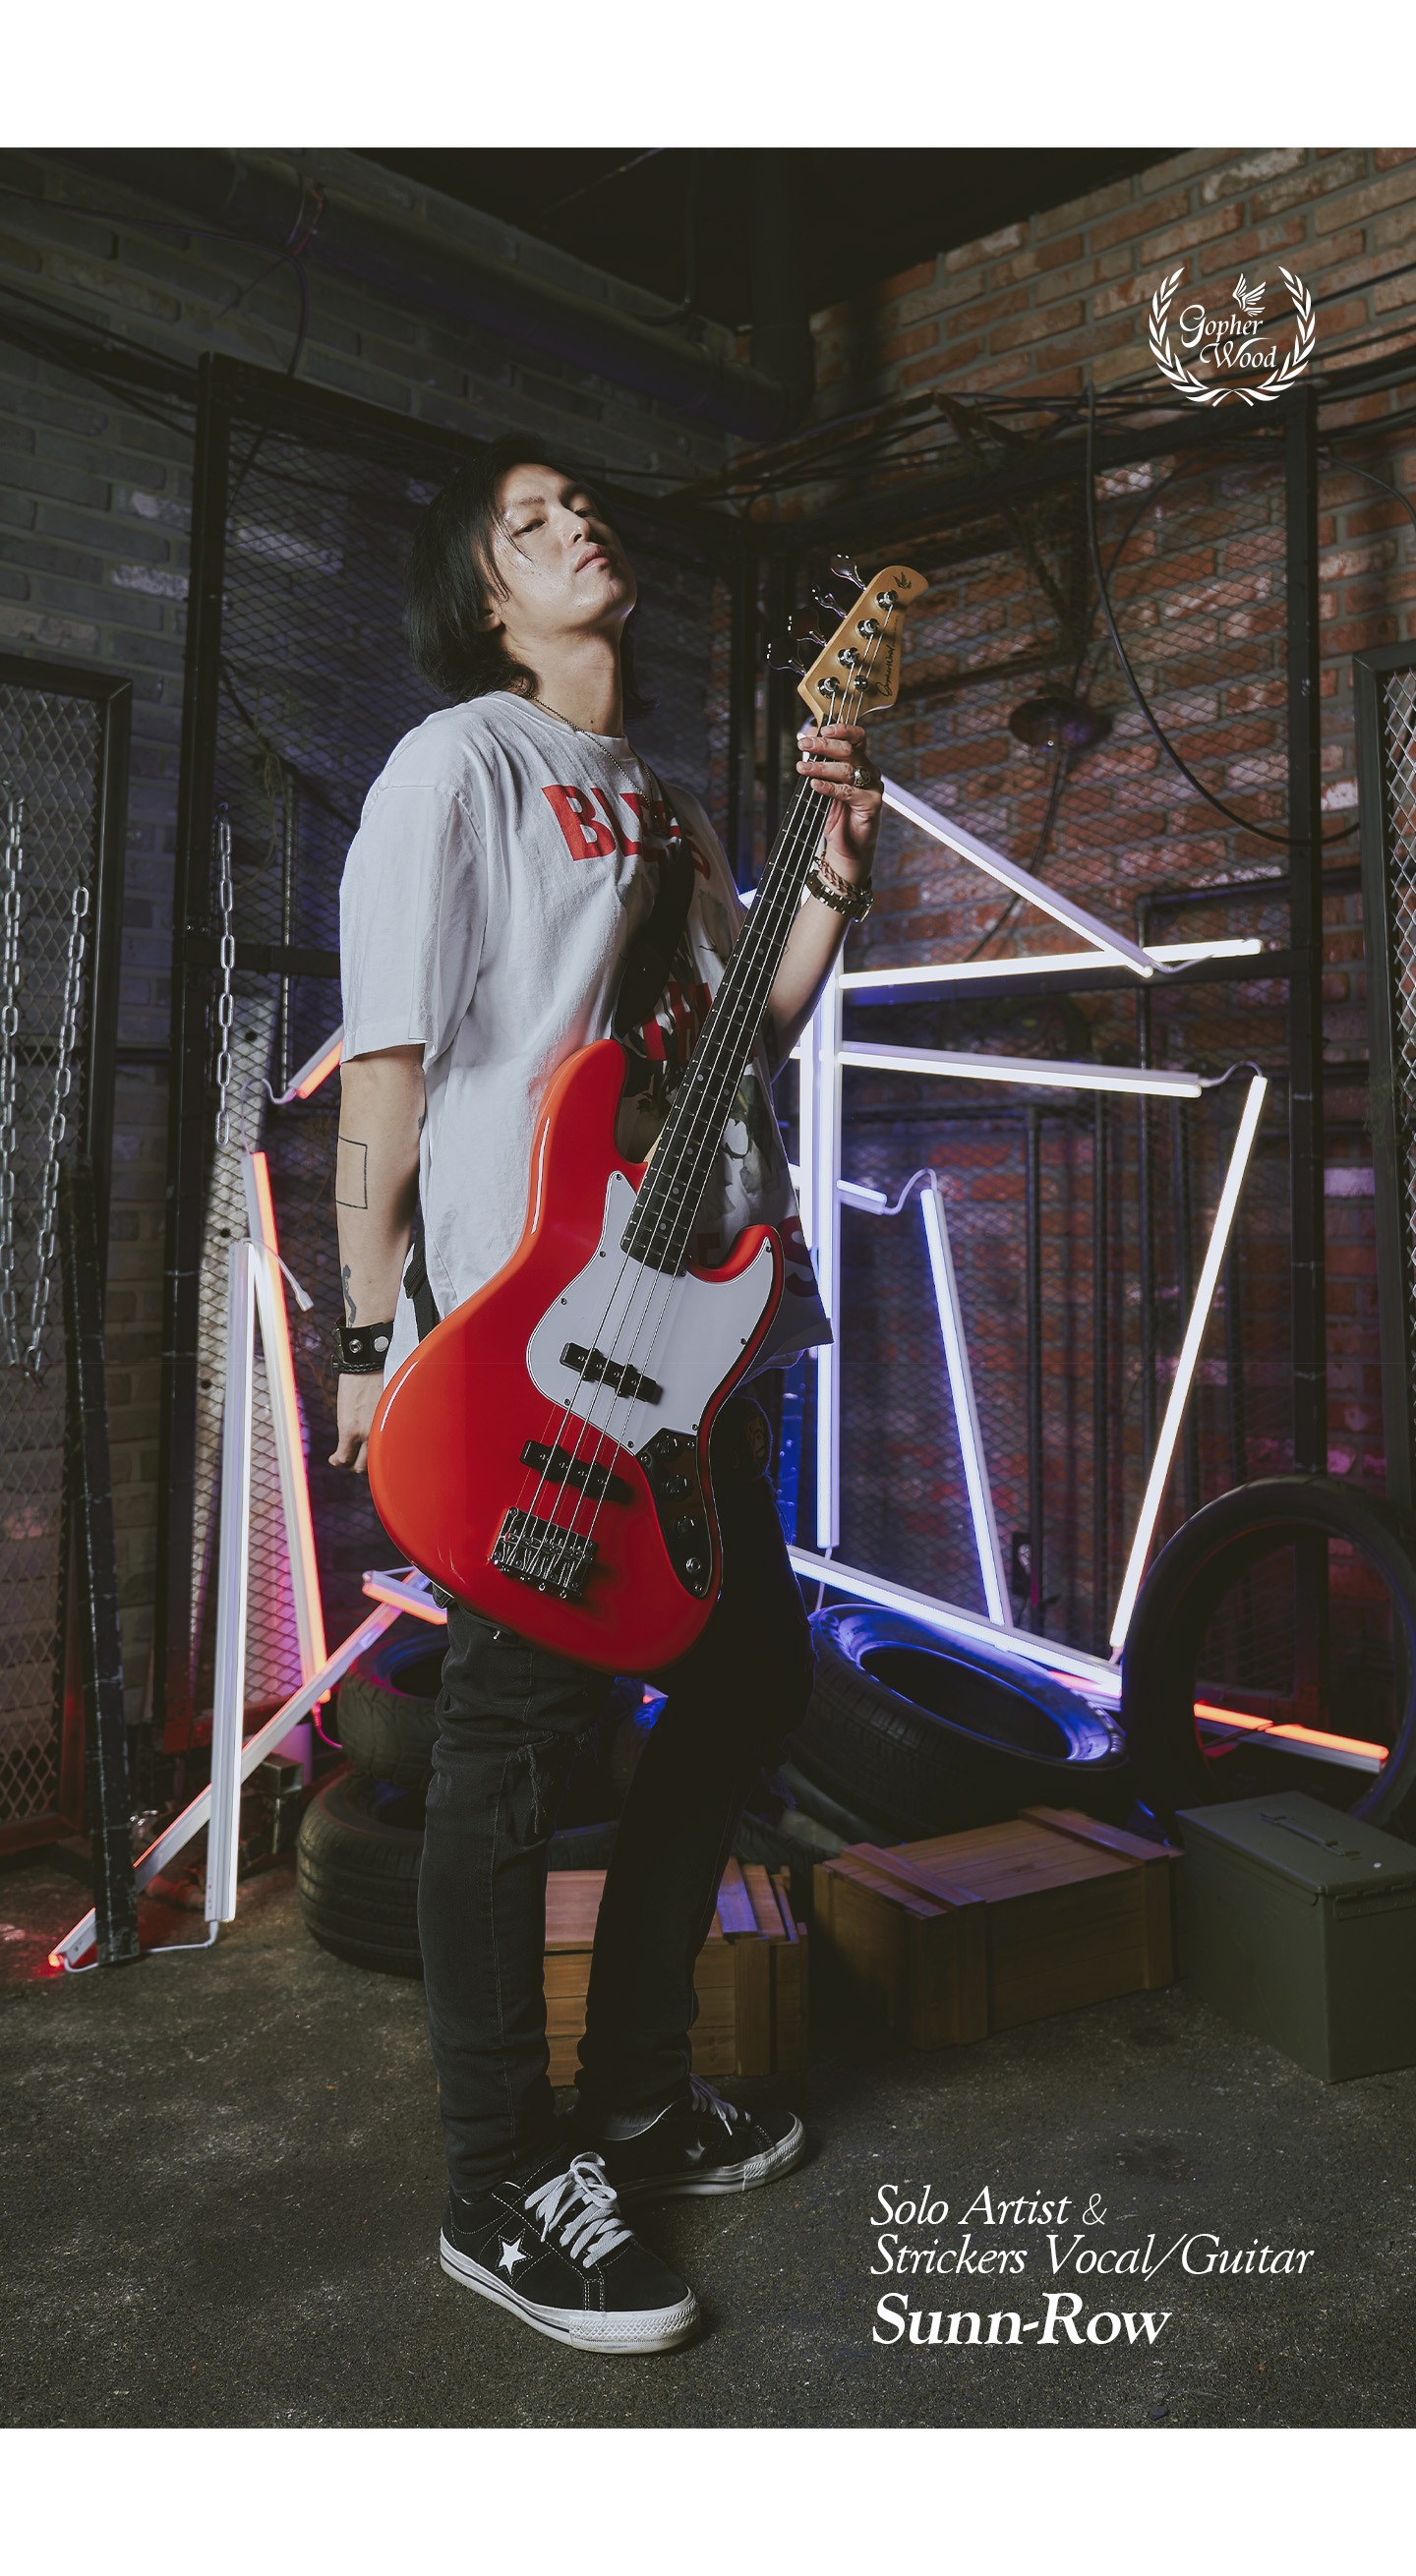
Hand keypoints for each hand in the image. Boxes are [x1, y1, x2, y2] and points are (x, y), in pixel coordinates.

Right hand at [330, 1372, 381, 1476]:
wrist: (366, 1364)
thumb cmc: (380, 1378)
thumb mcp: (390, 1405)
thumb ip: (386, 1421)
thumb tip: (381, 1431)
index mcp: (395, 1428)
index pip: (388, 1456)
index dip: (378, 1460)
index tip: (370, 1459)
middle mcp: (384, 1433)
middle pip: (373, 1464)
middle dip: (363, 1465)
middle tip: (354, 1459)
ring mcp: (367, 1433)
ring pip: (357, 1465)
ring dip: (349, 1464)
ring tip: (342, 1459)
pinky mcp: (350, 1429)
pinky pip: (343, 1456)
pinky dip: (337, 1460)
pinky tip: (334, 1459)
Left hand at [796, 719, 882, 883]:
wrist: (848, 847)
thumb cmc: (837, 814)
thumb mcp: (826, 784)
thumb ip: (820, 761)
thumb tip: (809, 736)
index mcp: (860, 762)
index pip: (857, 737)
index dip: (841, 729)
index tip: (820, 729)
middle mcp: (869, 771)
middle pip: (849, 750)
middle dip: (823, 745)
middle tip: (803, 745)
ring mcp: (872, 787)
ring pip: (846, 769)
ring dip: (821, 767)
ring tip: (801, 767)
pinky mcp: (871, 804)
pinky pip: (848, 792)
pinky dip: (829, 787)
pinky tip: (815, 785)